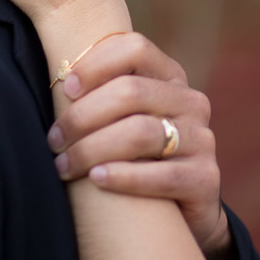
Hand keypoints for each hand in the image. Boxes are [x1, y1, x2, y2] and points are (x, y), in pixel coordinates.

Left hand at [49, 31, 230, 259]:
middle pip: (131, 92)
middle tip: (54, 140)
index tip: (66, 88)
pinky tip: (97, 180)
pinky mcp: (205, 178)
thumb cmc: (136, 158)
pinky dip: (124, 176)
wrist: (181, 211)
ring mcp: (202, 140)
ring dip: (92, 149)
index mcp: (170, 77)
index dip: (96, 64)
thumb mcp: (125, 119)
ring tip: (63, 167)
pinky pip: (162, 174)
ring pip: (141, 133)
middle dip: (82, 116)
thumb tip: (53, 80)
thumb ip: (103, 95)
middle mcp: (191, 102)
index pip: (135, 49)